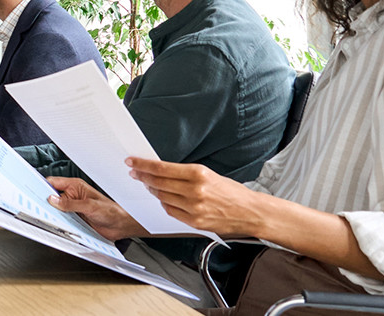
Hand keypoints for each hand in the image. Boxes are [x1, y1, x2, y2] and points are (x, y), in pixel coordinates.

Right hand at [46, 176, 145, 240]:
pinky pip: (60, 220)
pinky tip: (54, 225)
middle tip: (36, 207)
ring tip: (44, 217)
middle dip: (44, 201)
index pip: (53, 183)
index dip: (42, 186)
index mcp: (75, 186)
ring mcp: (72, 208)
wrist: (120, 226)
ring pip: (54, 209)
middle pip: (51, 197)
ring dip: (51, 214)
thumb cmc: (111, 211)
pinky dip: (56, 223)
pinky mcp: (73, 219)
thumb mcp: (89, 206)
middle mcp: (72, 196)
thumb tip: (52, 200)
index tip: (33, 191)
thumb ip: (70, 204)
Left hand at [126, 157, 267, 236]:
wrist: (251, 212)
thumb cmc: (232, 192)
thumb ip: (186, 174)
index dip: (143, 165)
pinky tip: (164, 199)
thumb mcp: (210, 175)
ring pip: (162, 197)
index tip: (131, 162)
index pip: (162, 168)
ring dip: (152, 190)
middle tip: (134, 173)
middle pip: (158, 183)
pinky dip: (164, 204)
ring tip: (148, 185)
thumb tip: (161, 171)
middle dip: (142, 177)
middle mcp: (195, 191)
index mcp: (199, 174)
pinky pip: (170, 211)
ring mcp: (194, 208)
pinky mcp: (194, 221)